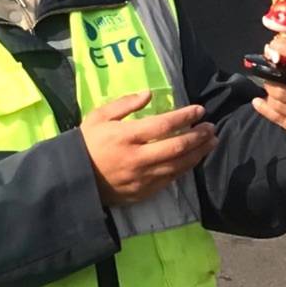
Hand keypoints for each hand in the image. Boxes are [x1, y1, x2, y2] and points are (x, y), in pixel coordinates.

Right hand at [80, 91, 215, 207]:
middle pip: (177, 146)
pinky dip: (185, 168)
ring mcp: (142, 177)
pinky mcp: (144, 191)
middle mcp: (138, 157)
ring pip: (179, 165)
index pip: (164, 125)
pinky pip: (171, 179)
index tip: (199, 110)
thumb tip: (148, 94)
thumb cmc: (86, 144)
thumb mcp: (98, 117)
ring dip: (198, 153)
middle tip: (211, 127)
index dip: (185, 116)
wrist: (74, 178)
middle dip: (198, 136)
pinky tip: (193, 159)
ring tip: (211, 142)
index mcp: (126, 136)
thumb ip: (124, 104)